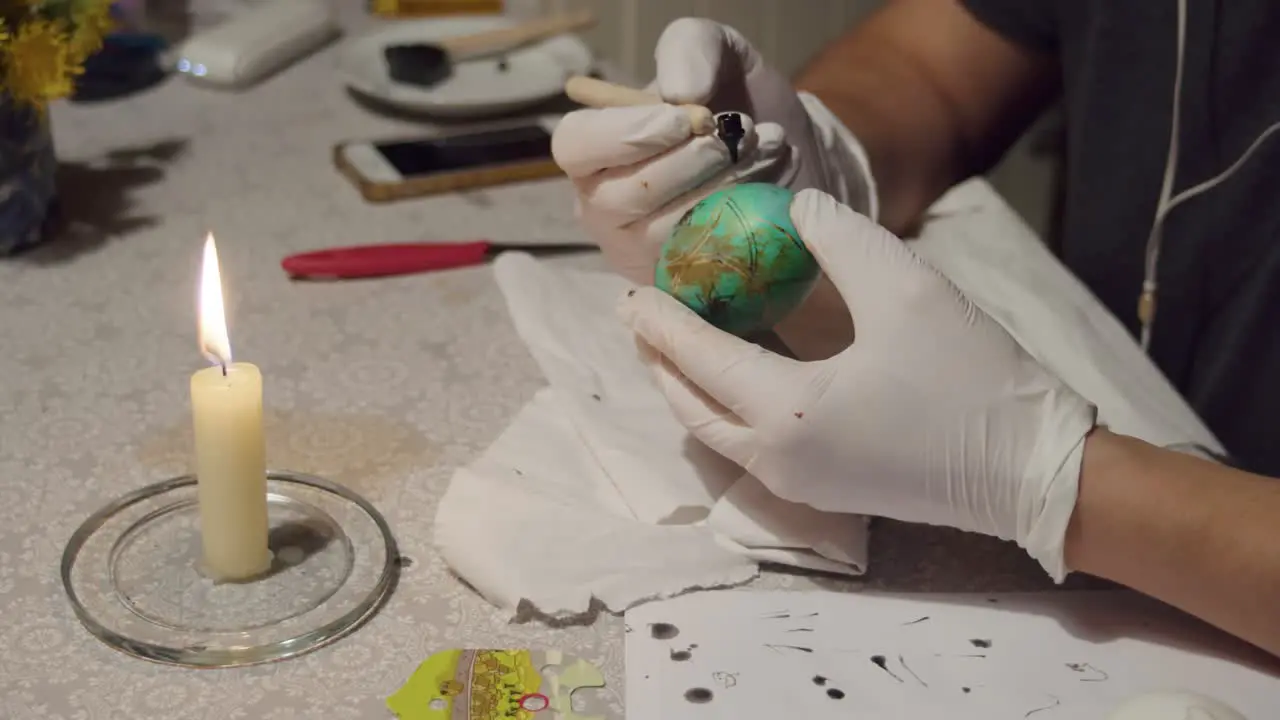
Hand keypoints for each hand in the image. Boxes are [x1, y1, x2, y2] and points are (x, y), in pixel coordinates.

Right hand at [552, 17, 876, 359]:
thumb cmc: (739, 104)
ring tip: (770, 148)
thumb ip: (692, 49)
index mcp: (597, 151)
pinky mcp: (683, 290)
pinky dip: (747, 223)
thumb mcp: (720, 58)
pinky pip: (705, 265)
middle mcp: (606, 209)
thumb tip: (681, 92)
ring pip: (665, 233)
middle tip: (741, 131)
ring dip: (725, 187)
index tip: (682, 119)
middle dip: (688, 162)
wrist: (792, 160)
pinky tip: (778, 186)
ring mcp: (642, 255)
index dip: (624, 134)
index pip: (575, 147)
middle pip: (619, 197)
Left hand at [618, 189, 1097, 579]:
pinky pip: (748, 446)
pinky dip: (725, 407)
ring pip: (715, 433)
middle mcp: (777, 460)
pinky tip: (735, 374)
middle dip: (660, 359)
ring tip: (676, 343)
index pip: (700, 359)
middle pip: (691, 406)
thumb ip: (839, 239)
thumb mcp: (907, 288)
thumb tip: (795, 212)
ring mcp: (799, 485)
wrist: (1034, 473)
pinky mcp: (825, 492)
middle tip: (642, 317)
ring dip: (688, 386)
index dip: (661, 322)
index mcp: (788, 413)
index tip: (629, 293)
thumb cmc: (972, 381)